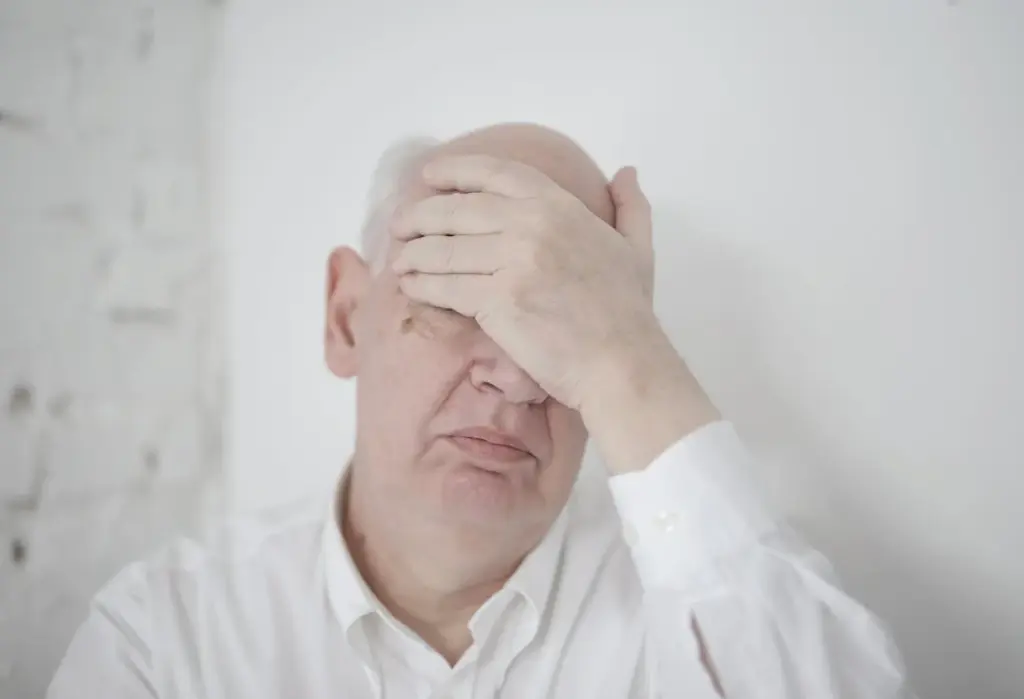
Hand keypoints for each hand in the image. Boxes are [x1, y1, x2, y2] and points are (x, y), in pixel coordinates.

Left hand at [391, 154, 661, 410]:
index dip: (456, 170)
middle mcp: (532, 225)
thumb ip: (630, 205)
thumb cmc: (628, 311)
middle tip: (401, 225)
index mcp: (560, 206)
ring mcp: (513, 262)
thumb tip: (626, 172)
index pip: (496, 173)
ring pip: (445, 249)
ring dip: (414, 253)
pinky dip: (422, 285)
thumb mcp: (637, 247)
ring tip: (399, 259)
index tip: (430, 176)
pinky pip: (446, 286)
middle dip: (421, 215)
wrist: (621, 363)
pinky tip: (411, 286)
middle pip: (458, 210)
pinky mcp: (496, 301)